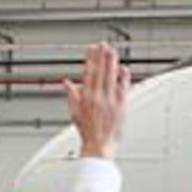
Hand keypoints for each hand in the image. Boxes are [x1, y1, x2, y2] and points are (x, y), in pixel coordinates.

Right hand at [64, 43, 129, 159]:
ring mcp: (111, 101)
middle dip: (102, 56)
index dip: (90, 59)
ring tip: (113, 51)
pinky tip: (124, 69)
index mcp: (86, 97)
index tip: (91, 49)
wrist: (99, 146)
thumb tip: (67, 83)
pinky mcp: (121, 106)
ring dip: (112, 62)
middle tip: (104, 44)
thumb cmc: (88, 132)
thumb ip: (72, 95)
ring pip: (111, 77)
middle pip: (100, 72)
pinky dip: (124, 78)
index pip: (88, 73)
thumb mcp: (74, 113)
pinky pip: (123, 88)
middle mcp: (98, 97)